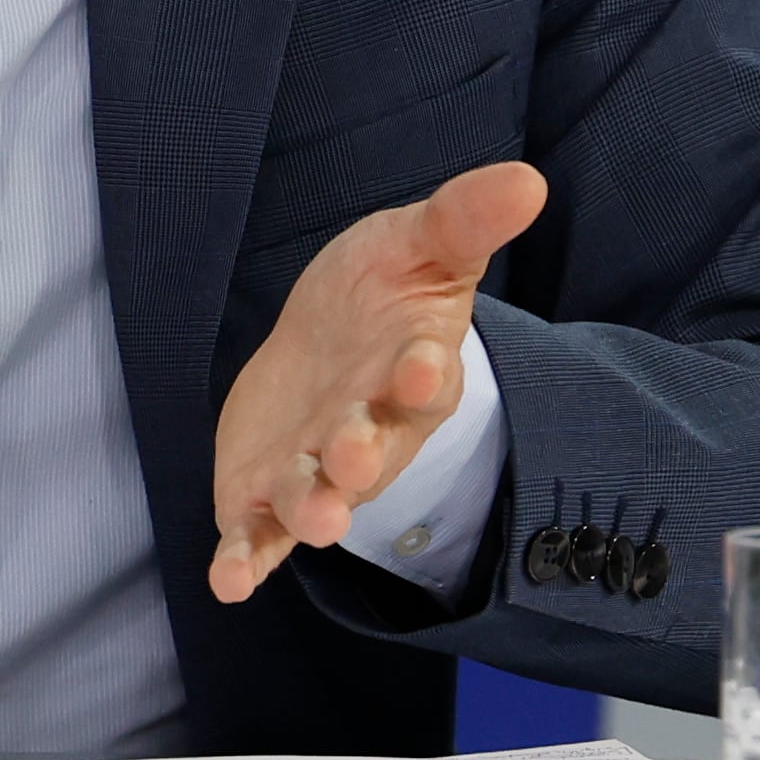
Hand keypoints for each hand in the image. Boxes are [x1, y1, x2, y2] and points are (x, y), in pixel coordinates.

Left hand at [208, 161, 547, 603]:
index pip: (426, 378)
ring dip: (312, 509)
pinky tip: (230, 582)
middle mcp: (371, 430)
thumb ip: (464, 219)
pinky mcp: (263, 493)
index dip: (424, 373)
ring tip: (312, 517)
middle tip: (354, 459)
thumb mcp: (419, 243)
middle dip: (362, 456)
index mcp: (414, 372)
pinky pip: (258, 535)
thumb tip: (528, 178)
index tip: (422, 367)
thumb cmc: (382, 289)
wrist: (326, 333)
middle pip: (372, 449)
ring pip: (317, 497)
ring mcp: (317, 467)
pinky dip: (246, 560)